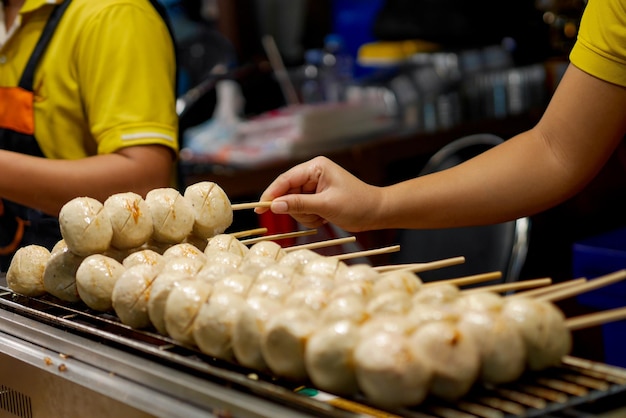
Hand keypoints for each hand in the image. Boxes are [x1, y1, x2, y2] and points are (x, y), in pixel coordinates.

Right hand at [256, 156, 382, 231]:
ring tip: (322, 218)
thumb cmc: (357, 205)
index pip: (285, 179)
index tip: (260, 208)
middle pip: (287, 193)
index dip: (271, 194)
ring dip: (305, 215)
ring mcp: (314, 185)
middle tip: (314, 216)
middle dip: (296, 209)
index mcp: (315, 167)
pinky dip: (310, 217)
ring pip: (293, 204)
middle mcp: (313, 173)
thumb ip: (299, 204)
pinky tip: (324, 219)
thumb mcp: (325, 205)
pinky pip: (302, 209)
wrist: (377, 212)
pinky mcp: (317, 197)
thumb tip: (274, 206)